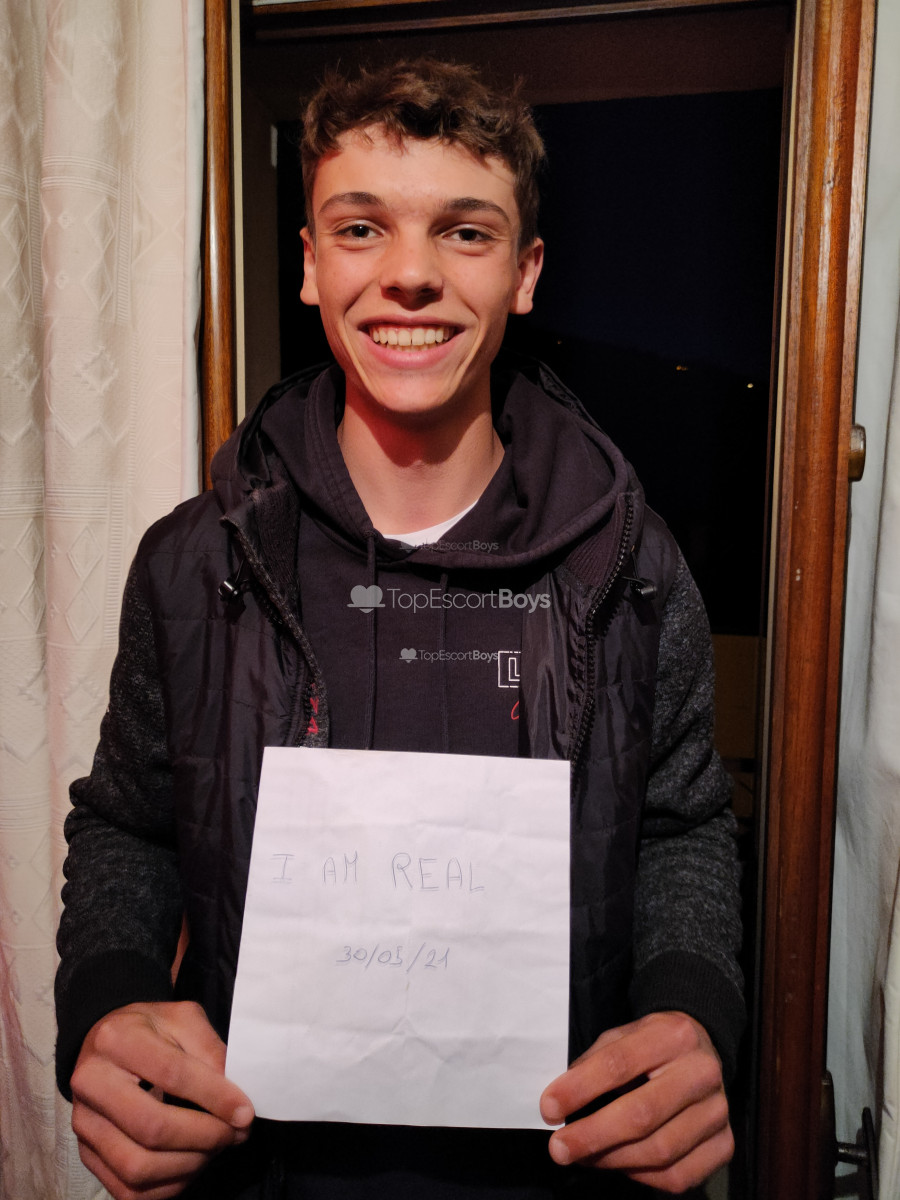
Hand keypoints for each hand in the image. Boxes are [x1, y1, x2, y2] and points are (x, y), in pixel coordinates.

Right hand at [70, 1000, 253, 1199]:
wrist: (106, 1044)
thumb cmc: (151, 1030)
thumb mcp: (183, 1019)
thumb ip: (209, 1050)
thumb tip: (234, 1098)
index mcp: (117, 1039)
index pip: (170, 1073)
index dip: (214, 1097)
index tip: (245, 1112)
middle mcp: (91, 1083)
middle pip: (151, 1127)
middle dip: (204, 1136)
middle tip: (235, 1133)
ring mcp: (84, 1124)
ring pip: (138, 1167)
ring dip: (189, 1165)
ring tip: (216, 1147)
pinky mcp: (86, 1155)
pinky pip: (128, 1190)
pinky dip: (169, 1186)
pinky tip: (192, 1164)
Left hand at [539, 1011, 732, 1192]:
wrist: (702, 1049)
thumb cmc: (652, 1045)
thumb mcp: (622, 1035)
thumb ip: (593, 1063)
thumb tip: (558, 1103)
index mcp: (673, 1035)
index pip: (619, 1064)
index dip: (579, 1089)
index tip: (548, 1109)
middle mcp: (702, 1072)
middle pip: (642, 1114)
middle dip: (593, 1135)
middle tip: (559, 1148)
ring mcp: (717, 1111)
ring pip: (659, 1151)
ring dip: (611, 1160)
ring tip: (584, 1156)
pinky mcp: (725, 1144)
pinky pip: (678, 1176)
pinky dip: (641, 1176)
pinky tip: (620, 1164)